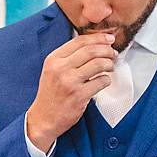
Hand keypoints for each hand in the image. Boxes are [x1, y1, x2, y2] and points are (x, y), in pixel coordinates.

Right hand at [26, 33, 117, 151]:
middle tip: (113, 53)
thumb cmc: (50, 95)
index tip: (108, 39)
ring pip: (98, 64)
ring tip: (110, 66)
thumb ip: (67, 58)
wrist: (44, 118)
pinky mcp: (79, 95)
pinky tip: (104, 81)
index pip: (79, 41)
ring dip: (109, 64)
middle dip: (107, 50)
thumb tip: (92, 46)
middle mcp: (61, 68)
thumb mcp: (52, 70)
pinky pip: (101, 81)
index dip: (97, 38)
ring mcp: (70, 82)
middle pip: (91, 50)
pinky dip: (106, 80)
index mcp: (54, 59)